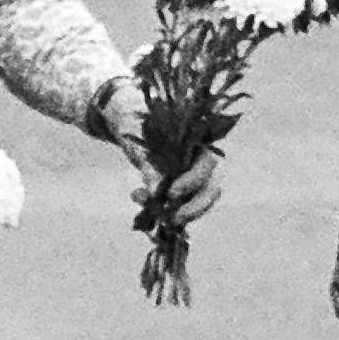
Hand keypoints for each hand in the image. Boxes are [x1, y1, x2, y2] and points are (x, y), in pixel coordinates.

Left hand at [96, 83, 224, 224]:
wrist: (128, 120)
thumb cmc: (137, 124)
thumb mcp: (141, 143)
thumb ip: (151, 167)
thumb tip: (157, 194)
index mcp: (197, 142)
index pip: (206, 166)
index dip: (192, 182)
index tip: (171, 194)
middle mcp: (198, 160)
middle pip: (209, 189)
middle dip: (194, 208)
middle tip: (172, 219)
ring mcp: (190, 174)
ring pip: (196, 200)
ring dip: (177, 212)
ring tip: (151, 211)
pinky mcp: (178, 186)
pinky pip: (177, 203)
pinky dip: (161, 207)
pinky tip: (138, 197)